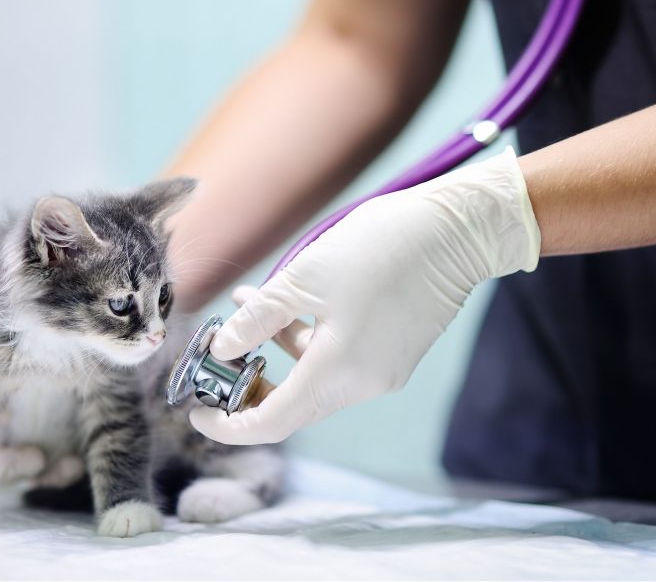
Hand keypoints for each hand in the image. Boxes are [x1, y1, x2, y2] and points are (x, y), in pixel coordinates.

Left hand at [189, 147, 540, 443]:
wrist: (457, 231)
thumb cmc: (382, 246)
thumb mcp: (305, 277)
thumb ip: (258, 318)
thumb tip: (222, 347)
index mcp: (338, 372)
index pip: (272, 423)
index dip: (229, 425)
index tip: (198, 411)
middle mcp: (363, 384)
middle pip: (292, 405)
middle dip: (250, 384)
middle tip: (218, 355)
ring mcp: (383, 372)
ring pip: (314, 379)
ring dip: (276, 351)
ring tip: (246, 304)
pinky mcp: (394, 354)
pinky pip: (339, 363)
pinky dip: (307, 343)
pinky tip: (289, 303)